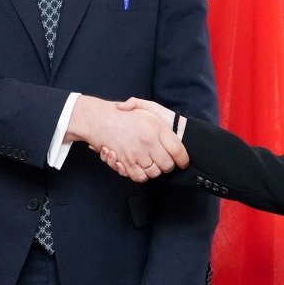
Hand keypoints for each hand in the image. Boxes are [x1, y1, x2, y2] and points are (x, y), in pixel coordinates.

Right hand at [68, 95, 186, 181]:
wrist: (99, 118)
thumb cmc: (125, 115)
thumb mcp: (144, 107)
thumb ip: (160, 117)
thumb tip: (171, 129)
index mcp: (157, 128)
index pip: (178, 151)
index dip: (183, 159)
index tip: (182, 161)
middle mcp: (149, 143)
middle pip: (167, 165)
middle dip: (167, 165)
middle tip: (163, 161)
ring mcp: (137, 154)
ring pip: (153, 173)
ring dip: (153, 170)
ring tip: (149, 162)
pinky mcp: (125, 163)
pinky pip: (139, 176)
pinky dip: (140, 175)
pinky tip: (137, 166)